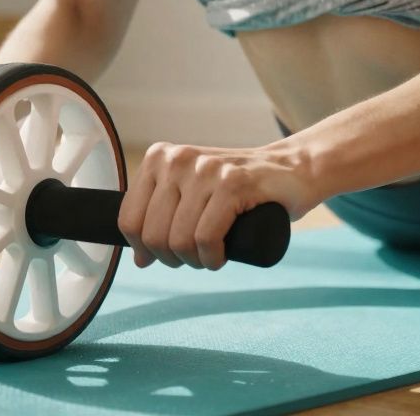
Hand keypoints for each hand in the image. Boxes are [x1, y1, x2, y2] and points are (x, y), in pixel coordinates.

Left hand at [117, 141, 316, 269]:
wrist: (292, 170)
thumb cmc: (238, 189)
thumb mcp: (191, 195)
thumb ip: (162, 218)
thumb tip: (138, 259)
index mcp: (159, 158)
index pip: (128, 218)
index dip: (143, 248)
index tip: (165, 254)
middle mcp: (178, 159)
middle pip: (152, 235)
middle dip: (171, 258)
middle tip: (195, 257)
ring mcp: (206, 169)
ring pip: (179, 240)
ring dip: (195, 261)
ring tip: (210, 256)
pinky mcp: (233, 183)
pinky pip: (206, 238)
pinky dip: (212, 258)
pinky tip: (221, 255)